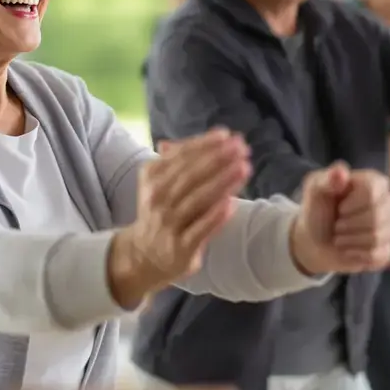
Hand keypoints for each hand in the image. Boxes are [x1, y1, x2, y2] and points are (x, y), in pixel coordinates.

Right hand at [109, 128, 250, 305]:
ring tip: (244, 168)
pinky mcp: (181, 246)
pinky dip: (216, 216)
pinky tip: (232, 203)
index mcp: (152, 176)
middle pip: (190, 176)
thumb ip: (186, 158)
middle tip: (241, 148)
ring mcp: (168, 223)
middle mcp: (157, 198)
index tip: (227, 136)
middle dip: (217, 159)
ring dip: (222, 182)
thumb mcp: (162, 180)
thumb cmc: (163, 210)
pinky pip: (201, 228)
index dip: (204, 144)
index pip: (180, 156)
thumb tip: (217, 137)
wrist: (145, 253)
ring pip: (197, 200)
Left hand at [291, 163, 389, 274]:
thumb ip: (326, 179)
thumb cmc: (318, 210)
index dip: (353, 203)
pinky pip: (378, 255)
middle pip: (378, 216)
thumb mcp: (315, 190)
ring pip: (378, 237)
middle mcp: (387, 203)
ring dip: (349, 239)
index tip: (339, 208)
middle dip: (349, 224)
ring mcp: (389, 228)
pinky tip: (347, 249)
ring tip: (338, 237)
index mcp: (373, 182)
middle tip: (336, 225)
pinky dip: (355, 254)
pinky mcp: (386, 250)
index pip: (374, 190)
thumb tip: (341, 172)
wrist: (314, 240)